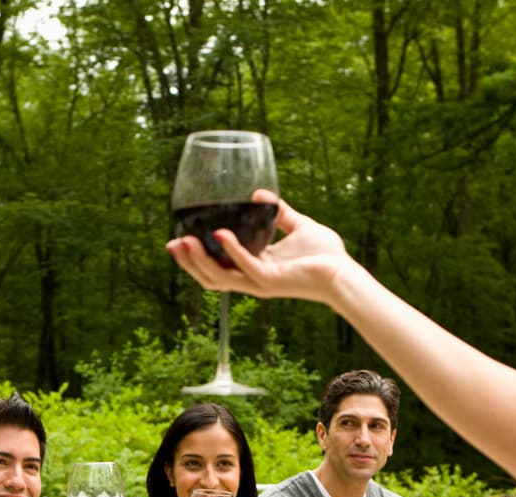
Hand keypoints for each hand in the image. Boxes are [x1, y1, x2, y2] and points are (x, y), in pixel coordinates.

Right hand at [167, 192, 356, 304]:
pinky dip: (232, 250)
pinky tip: (220, 233)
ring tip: (185, 241)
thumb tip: (259, 194)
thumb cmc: (325, 255)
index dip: (197, 257)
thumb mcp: (298, 226)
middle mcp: (253, 278)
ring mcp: (260, 282)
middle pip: (210, 277)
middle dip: (189, 262)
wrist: (343, 273)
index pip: (219, 267)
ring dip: (200, 260)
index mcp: (256, 267)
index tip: (180, 240)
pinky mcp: (271, 281)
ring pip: (219, 278)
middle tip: (172, 244)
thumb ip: (278, 212)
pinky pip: (245, 266)